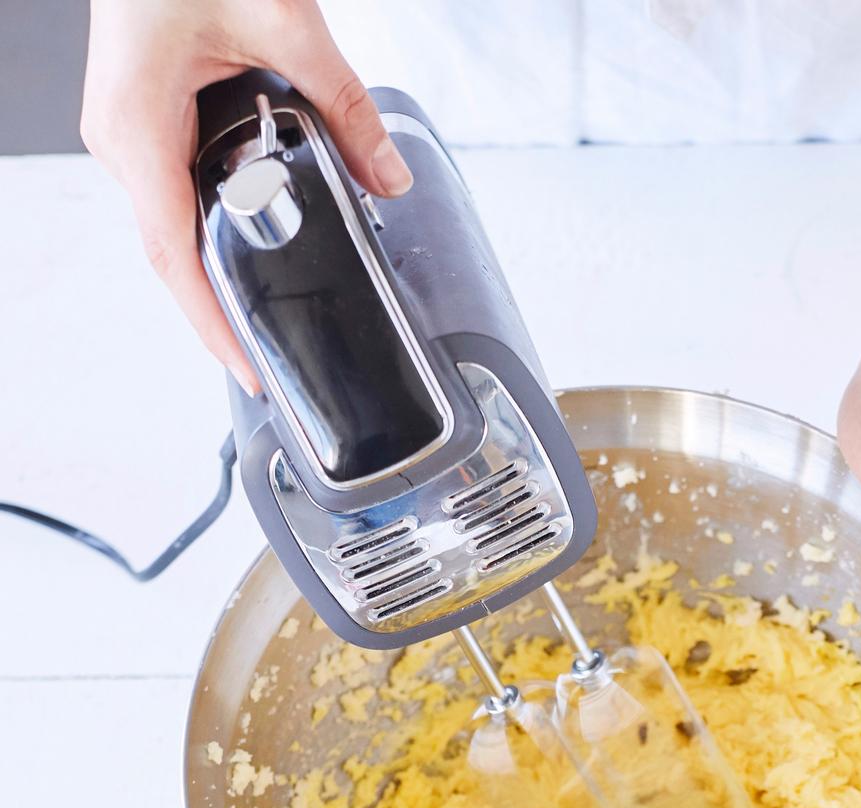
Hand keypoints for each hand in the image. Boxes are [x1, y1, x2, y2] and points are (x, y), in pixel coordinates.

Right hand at [82, 0, 414, 390]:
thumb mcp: (284, 20)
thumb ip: (344, 104)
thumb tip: (390, 174)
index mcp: (138, 125)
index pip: (174, 255)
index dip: (212, 324)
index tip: (249, 371)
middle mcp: (121, 137)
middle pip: (172, 250)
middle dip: (221, 309)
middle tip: (272, 361)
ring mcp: (126, 128)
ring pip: (173, 223)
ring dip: (218, 266)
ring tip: (266, 317)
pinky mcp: (142, 115)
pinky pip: (175, 191)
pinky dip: (212, 224)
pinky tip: (249, 246)